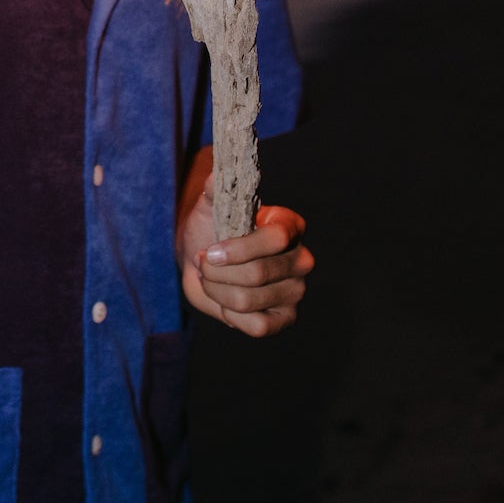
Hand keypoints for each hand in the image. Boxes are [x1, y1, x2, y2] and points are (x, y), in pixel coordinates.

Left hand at [179, 172, 314, 337]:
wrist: (203, 260)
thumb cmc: (211, 229)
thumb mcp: (210, 205)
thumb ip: (215, 188)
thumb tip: (217, 176)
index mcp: (289, 225)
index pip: (274, 239)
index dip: (237, 249)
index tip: (210, 250)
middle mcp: (301, 259)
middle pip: (257, 274)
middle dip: (217, 272)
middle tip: (205, 263)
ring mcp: (296, 291)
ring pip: (248, 301)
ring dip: (217, 291)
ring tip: (212, 279)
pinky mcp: (285, 319)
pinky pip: (256, 326)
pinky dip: (230, 315)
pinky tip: (226, 301)